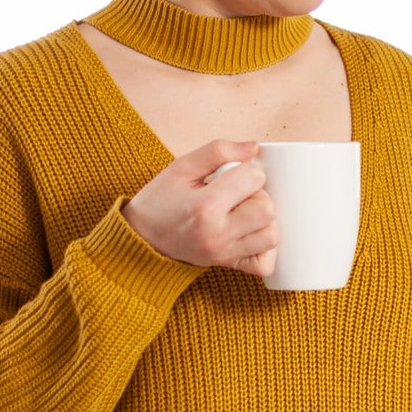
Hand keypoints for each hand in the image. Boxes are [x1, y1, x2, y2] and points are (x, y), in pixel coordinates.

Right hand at [123, 139, 279, 274]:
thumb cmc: (160, 200)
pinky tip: (251, 234)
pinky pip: (264, 264)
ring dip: (265, 221)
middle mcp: (218, 233)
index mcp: (205, 205)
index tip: (235, 175)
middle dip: (260, 195)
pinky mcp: (227, 265)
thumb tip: (255, 147)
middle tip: (240, 194)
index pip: (254, 179)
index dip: (249, 171)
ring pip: (272, 237)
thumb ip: (218, 151)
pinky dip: (265, 249)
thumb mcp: (182, 167)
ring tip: (245, 213)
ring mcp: (224, 252)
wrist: (140, 238)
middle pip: (268, 210)